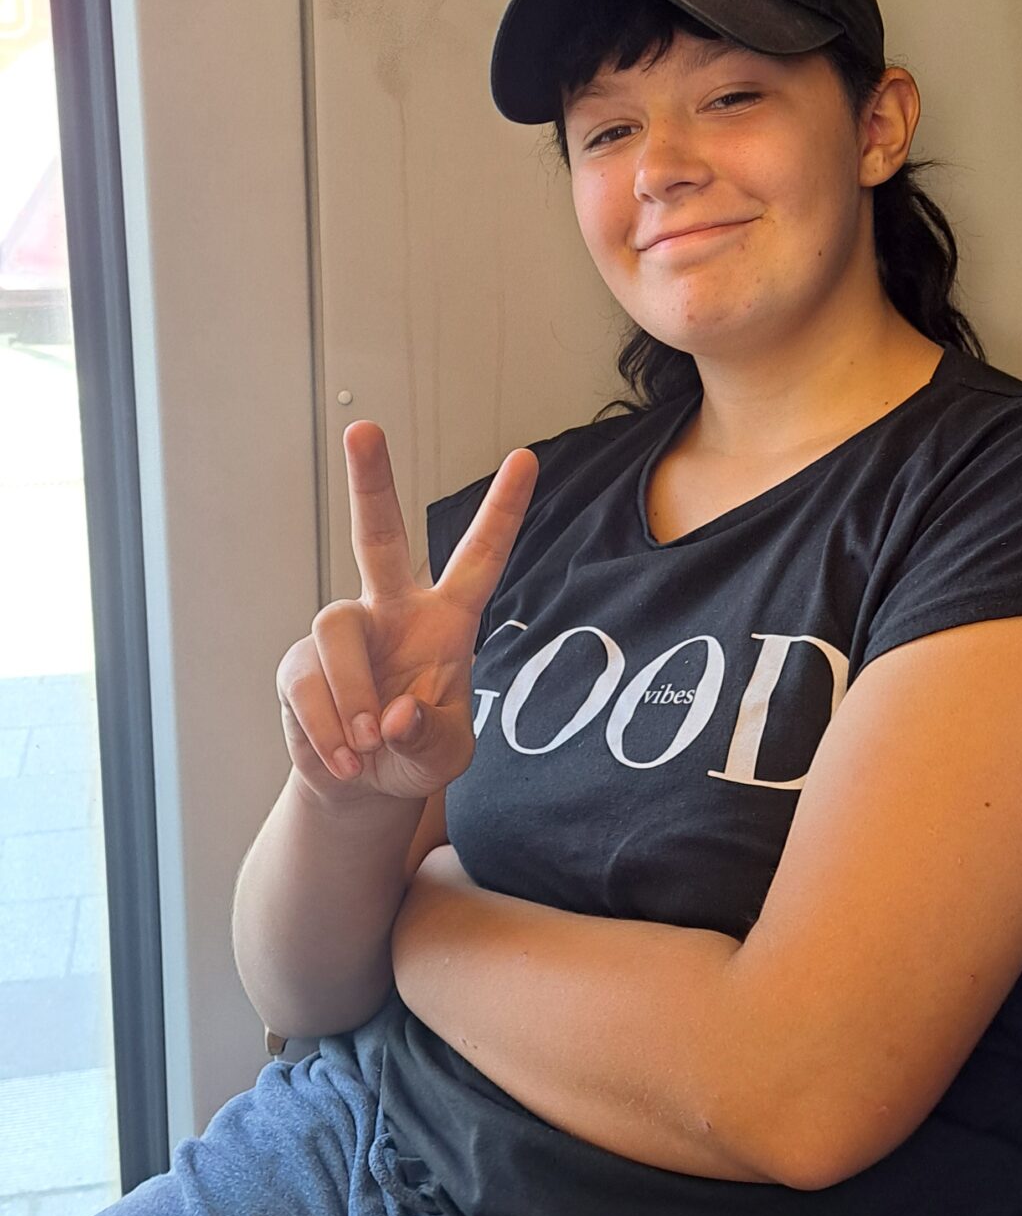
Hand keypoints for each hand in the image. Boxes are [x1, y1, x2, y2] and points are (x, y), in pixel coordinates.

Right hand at [275, 423, 537, 808]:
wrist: (361, 785)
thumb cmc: (415, 752)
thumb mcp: (443, 757)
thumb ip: (430, 736)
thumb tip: (393, 715)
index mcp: (447, 620)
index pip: (480, 557)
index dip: (502, 510)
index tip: (527, 457)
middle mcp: (391, 610)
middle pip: (377, 536)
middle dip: (370, 482)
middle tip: (362, 430)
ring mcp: (342, 633)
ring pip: (335, 630)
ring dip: (352, 695)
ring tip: (366, 746)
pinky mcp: (300, 664)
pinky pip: (307, 683)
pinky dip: (327, 728)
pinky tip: (344, 756)